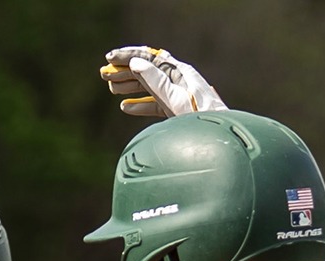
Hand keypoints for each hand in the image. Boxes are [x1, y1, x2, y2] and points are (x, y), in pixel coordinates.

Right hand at [100, 46, 226, 117]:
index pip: (149, 58)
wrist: (220, 140)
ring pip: (149, 87)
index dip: (128, 57)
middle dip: (125, 72)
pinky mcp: (178, 110)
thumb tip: (136, 63)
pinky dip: (140, 104)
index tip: (109, 59)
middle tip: (105, 76)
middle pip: (147, 71)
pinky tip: (126, 107)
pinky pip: (155, 103)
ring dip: (130, 87)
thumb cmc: (202, 120)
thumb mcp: (176, 100)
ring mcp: (179, 95)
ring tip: (112, 89)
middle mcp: (179, 81)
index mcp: (180, 73)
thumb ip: (156, 82)